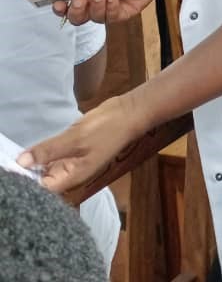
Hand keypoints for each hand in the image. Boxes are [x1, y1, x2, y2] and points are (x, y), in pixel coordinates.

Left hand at [18, 93, 150, 194]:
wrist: (131, 112)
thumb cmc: (107, 128)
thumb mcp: (75, 138)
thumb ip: (48, 150)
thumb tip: (20, 162)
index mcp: (72, 178)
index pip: (40, 189)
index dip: (24, 180)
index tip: (12, 168)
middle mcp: (71, 174)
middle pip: (42, 180)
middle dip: (27, 171)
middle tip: (11, 160)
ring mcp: (73, 162)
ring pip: (46, 167)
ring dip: (34, 161)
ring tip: (17, 154)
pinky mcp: (74, 150)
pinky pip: (54, 156)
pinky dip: (44, 152)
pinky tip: (33, 147)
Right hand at [51, 0, 166, 25]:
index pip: (67, 4)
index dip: (60, 7)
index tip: (58, 3)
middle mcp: (95, 3)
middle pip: (77, 17)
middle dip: (76, 11)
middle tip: (80, 0)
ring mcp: (109, 9)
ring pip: (95, 17)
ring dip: (96, 6)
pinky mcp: (124, 13)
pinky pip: (113, 16)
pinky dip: (111, 6)